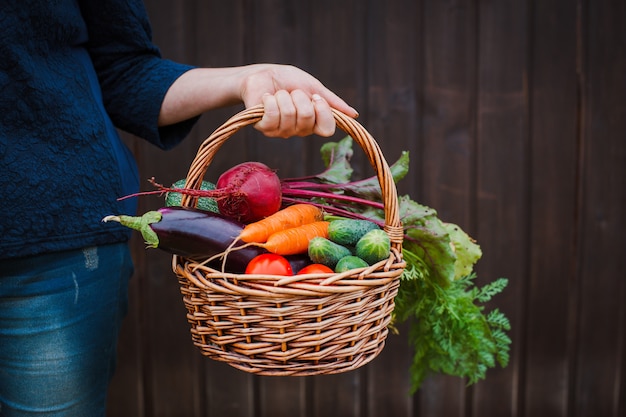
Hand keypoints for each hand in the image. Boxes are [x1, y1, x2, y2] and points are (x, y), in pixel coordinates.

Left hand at [239, 64, 357, 137]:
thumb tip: (354, 115)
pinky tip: (267, 98)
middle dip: (299, 97)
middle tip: (292, 92)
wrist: (262, 75)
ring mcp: (281, 131)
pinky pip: (273, 116)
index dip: (323, 111)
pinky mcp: (264, 128)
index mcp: (313, 122)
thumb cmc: (287, 80)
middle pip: (308, 119)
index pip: (327, 130)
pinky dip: (271, 100)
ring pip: (290, 115)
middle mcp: (298, 131)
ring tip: (278, 94)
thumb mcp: (313, 87)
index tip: (315, 96)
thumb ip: (332, 102)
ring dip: (284, 96)